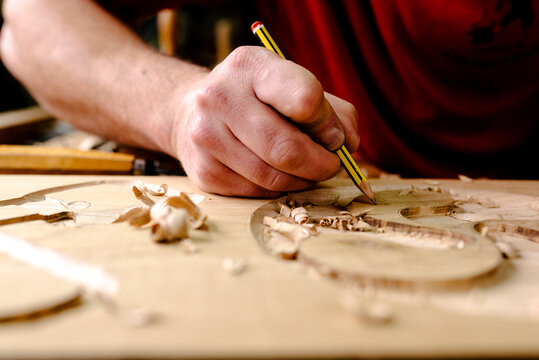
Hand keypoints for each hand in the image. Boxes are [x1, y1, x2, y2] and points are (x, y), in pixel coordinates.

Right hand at [172, 46, 358, 196]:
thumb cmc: (258, 98)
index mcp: (251, 66)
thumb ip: (332, 111)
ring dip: (302, 180)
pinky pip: (257, 192)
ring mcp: (205, 136)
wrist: (194, 111)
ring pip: (273, 177)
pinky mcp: (203, 171)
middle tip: (331, 165)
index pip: (304, 99)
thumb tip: (347, 144)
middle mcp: (220, 97)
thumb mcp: (294, 85)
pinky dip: (278, 189)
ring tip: (307, 169)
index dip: (328, 125)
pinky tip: (278, 174)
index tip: (335, 136)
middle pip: (287, 149)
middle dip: (321, 164)